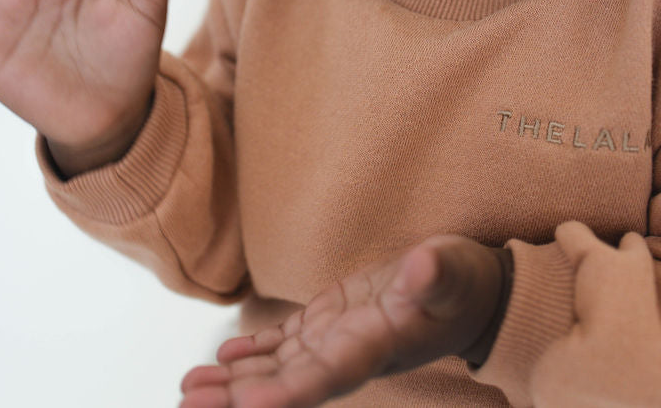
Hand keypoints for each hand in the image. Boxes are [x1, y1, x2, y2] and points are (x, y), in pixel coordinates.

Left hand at [179, 235, 509, 407]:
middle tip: (188, 401)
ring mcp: (338, 339)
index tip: (245, 404)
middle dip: (238, 396)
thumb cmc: (466, 285)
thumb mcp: (456, 275)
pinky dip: (255, 350)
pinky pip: (287, 342)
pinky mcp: (334, 320)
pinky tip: (225, 353)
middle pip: (287, 383)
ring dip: (234, 379)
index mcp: (375, 347)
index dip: (285, 393)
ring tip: (189, 385)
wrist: (471, 290)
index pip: (325, 378)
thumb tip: (421, 267)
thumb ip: (437, 276)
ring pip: (278, 367)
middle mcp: (349, 353)